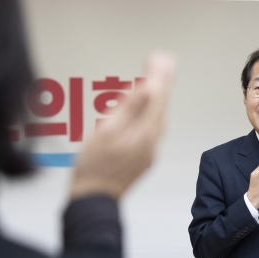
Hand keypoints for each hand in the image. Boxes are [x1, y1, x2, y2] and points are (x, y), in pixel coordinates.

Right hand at [70, 52, 175, 199]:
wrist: (95, 198)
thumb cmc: (95, 165)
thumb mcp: (108, 130)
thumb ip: (131, 107)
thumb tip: (149, 87)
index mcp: (145, 130)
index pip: (157, 95)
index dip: (159, 75)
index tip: (160, 58)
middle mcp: (152, 140)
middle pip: (160, 105)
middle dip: (162, 82)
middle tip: (163, 62)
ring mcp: (149, 150)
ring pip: (157, 117)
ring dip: (158, 97)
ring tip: (158, 80)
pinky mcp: (143, 157)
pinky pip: (152, 129)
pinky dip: (152, 113)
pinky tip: (148, 111)